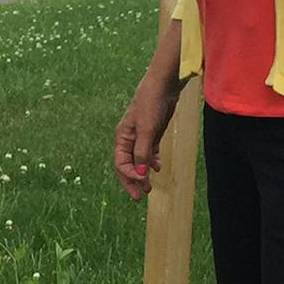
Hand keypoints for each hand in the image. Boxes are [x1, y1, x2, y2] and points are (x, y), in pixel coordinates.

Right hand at [113, 74, 184, 203]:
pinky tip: (158, 168)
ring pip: (138, 161)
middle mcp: (129, 139)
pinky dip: (152, 162)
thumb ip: (143, 152)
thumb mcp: (147, 129)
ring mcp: (140, 136)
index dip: (130, 176)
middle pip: (127, 166)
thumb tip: (141, 173)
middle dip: (132, 181)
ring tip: (149, 188)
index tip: (142, 184)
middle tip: (140, 197)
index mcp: (122, 138)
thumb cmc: (151, 104)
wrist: (163, 86)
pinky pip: (148, 153)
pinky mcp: (151, 133)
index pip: (121, 164)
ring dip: (143, 175)